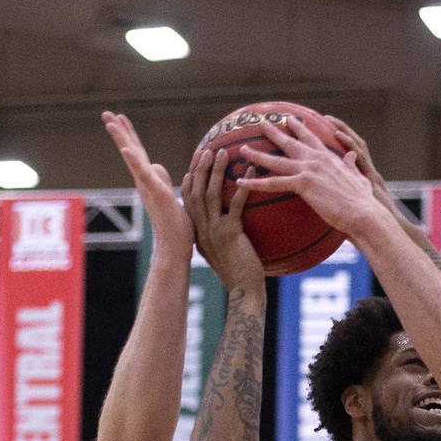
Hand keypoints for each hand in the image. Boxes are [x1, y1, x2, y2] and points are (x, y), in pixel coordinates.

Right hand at [102, 111, 192, 261]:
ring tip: (110, 122)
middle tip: (106, 112)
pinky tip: (126, 150)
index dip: (129, 135)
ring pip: (132, 158)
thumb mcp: (171, 196)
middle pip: (130, 151)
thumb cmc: (176, 226)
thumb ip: (163, 180)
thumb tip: (157, 166)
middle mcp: (144, 182)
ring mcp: (148, 187)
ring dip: (121, 139)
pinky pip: (144, 175)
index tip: (120, 117)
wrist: (174, 247)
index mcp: (149, 181)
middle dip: (119, 131)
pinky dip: (134, 162)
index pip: (138, 153)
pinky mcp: (156, 193)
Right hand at [180, 149, 262, 289]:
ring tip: (224, 153)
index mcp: (198, 234)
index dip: (190, 182)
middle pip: (196, 193)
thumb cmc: (241, 274)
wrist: (244, 291)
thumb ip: (223, 235)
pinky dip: (243, 187)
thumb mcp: (225, 252)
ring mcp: (214, 232)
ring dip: (217, 172)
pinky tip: (251, 172)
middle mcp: (201, 231)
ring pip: (212, 195)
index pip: (188, 202)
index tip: (195, 164)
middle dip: (200, 169)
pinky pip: (236, 205)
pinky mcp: (230, 234)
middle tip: (208, 149)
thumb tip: (231, 223)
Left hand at [234, 119, 381, 239]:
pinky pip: (273, 184)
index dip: (299, 129)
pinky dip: (255, 183)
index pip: (311, 139)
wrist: (362, 212)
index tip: (289, 120)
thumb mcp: (358, 178)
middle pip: (290, 142)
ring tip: (242, 150)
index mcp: (329, 158)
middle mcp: (316, 159)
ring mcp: (308, 170)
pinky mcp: (303, 184)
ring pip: (276, 160)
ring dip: (257, 155)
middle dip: (274, 132)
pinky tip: (241, 183)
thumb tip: (351, 156)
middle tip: (261, 123)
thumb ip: (351, 166)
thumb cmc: (362, 201)